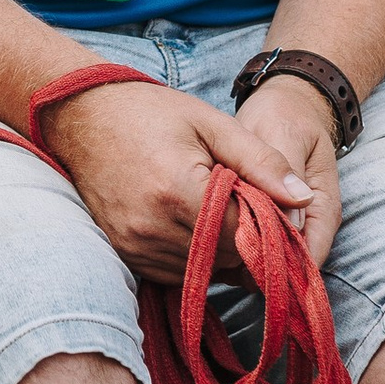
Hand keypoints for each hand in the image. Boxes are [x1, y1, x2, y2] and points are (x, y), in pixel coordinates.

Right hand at [40, 71, 340, 279]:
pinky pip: (174, 271)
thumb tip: (304, 199)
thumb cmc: (150, 112)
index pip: (244, 233)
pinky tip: (191, 222)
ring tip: (215, 209)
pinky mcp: (123, 253)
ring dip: (219, 250)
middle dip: (244, 237)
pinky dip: (193, 255)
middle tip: (246, 204)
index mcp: (178, 190)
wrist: (80, 116)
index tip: (273, 206)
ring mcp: (133, 244)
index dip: (266, 224)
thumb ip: (262, 162)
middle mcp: (151, 227)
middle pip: (225, 257)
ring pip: (202, 270)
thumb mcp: (213, 123)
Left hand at [218, 72, 342, 269]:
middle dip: (256, 265)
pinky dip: (230, 247)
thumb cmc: (284, 117)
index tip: (247, 264)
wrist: (281, 107)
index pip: (311, 250)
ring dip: (240, 259)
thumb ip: (283, 169)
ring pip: (266, 257)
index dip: (281, 264)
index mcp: (321, 204)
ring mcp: (286, 223)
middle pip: (287, 261)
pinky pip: (249, 245)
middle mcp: (308, 221)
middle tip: (217, 259)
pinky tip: (205, 242)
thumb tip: (289, 213)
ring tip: (207, 251)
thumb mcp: (284, 132)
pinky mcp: (264, 220)